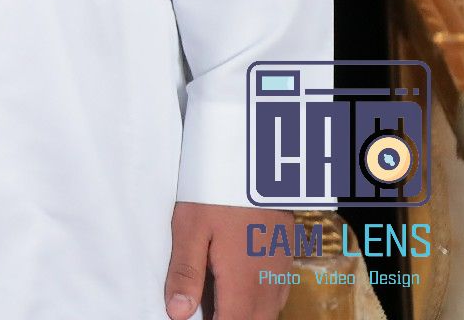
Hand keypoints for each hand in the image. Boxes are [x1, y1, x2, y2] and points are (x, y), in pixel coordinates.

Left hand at [164, 200, 289, 318]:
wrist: (258, 160)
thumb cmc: (219, 189)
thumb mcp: (191, 227)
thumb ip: (186, 273)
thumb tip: (178, 313)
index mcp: (243, 282)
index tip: (192, 319)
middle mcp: (268, 282)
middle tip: (202, 310)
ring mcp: (281, 270)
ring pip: (267, 312)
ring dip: (244, 313)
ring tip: (215, 302)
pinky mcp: (286, 257)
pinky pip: (275, 294)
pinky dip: (257, 302)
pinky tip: (236, 289)